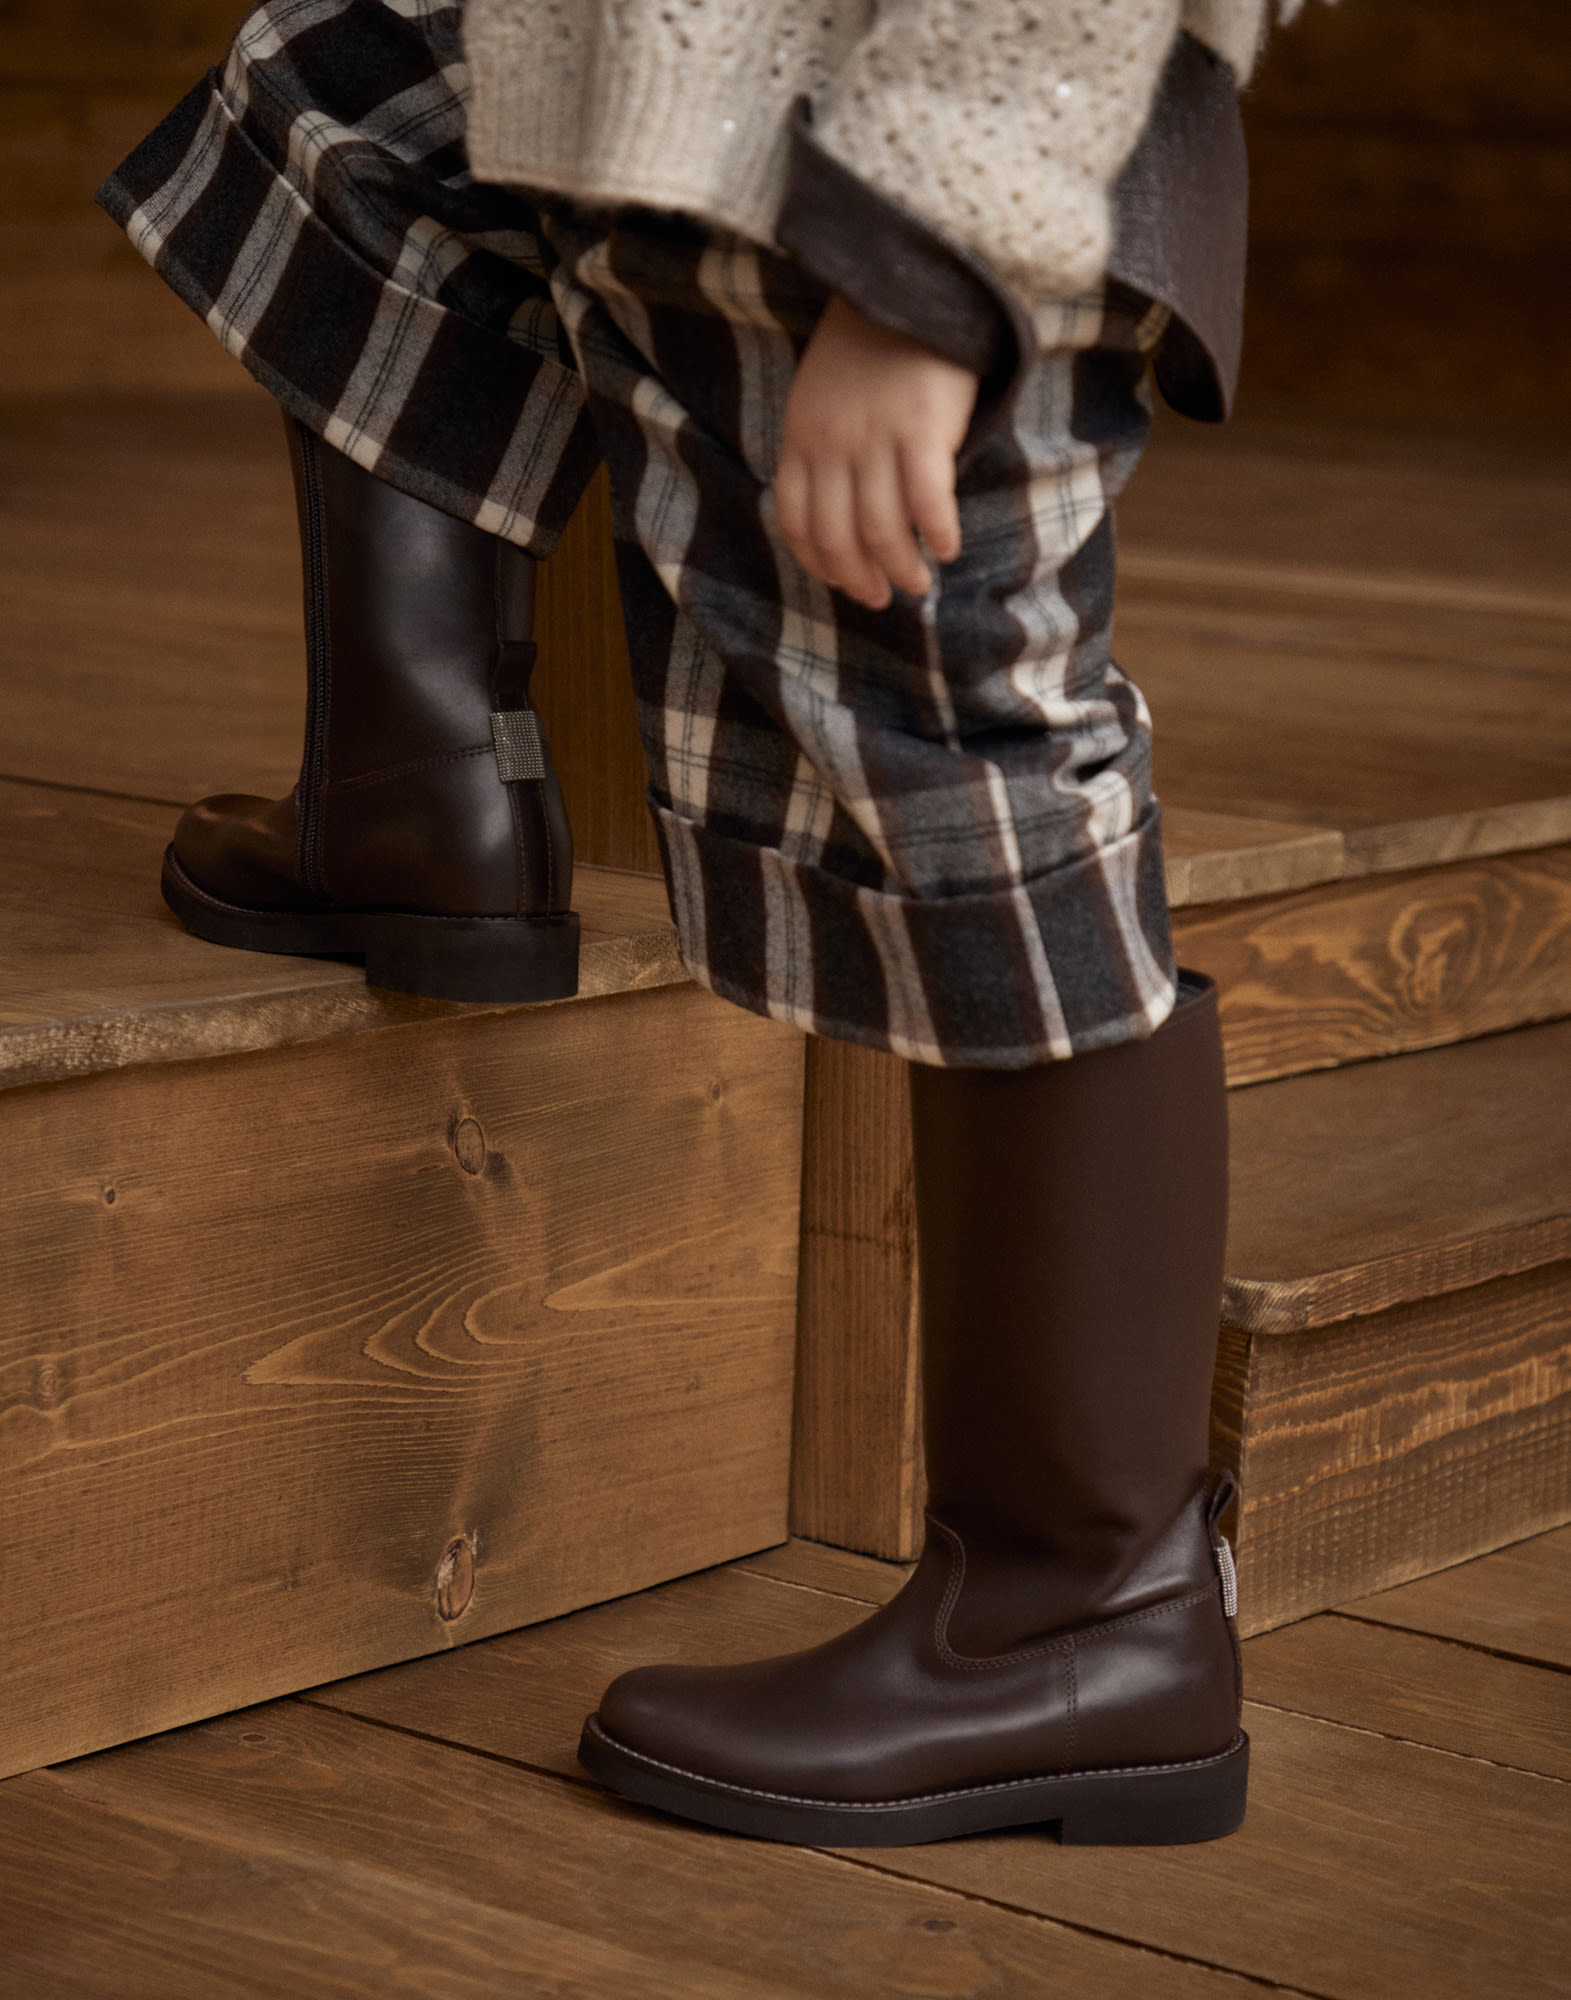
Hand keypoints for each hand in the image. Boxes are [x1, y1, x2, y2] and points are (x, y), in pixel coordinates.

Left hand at [772, 292, 981, 610]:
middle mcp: (832, 445)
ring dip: (901, 567)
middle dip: (860, 579)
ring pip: (881, 529)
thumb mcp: (821, 393)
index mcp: (801, 437)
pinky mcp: (921, 428)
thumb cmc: (872, 343)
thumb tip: (842, 510)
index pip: (797, 523)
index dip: (821, 564)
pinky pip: (927, 501)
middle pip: (838, 537)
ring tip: (918, 582)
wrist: (910, 282)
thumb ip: (822, 446)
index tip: (845, 582)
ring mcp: (875, 439)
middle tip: (883, 597)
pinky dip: (937, 533)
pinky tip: (947, 548)